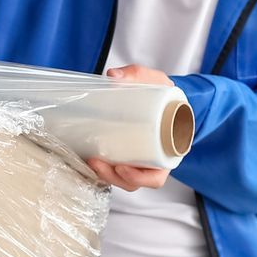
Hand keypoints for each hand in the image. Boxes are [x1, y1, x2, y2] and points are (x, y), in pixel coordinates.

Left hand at [88, 64, 173, 190]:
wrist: (159, 94)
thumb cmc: (161, 93)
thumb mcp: (155, 81)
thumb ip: (136, 74)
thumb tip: (112, 76)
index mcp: (167, 150)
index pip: (156, 176)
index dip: (141, 178)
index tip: (123, 168)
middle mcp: (154, 160)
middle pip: (135, 182)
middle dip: (115, 178)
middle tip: (98, 164)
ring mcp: (139, 160)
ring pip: (123, 180)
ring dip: (106, 176)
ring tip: (92, 162)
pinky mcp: (125, 156)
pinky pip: (115, 171)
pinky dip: (103, 171)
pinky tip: (88, 162)